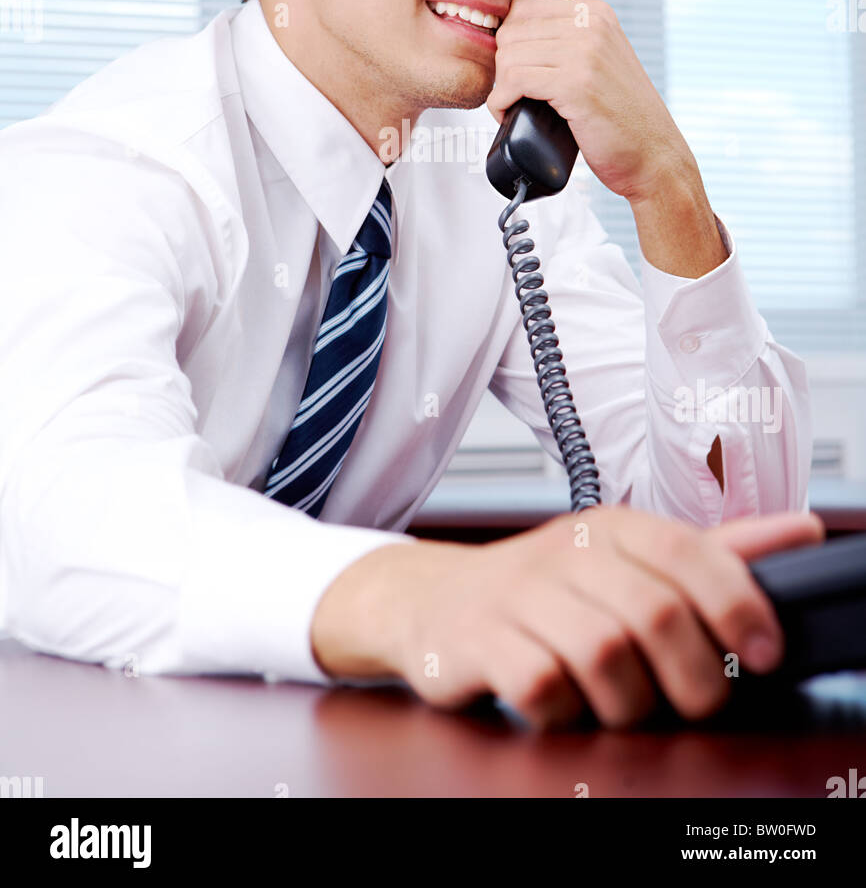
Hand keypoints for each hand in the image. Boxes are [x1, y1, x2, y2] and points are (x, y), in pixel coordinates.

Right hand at [311, 505, 824, 730]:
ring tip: (626, 706)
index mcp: (611, 527)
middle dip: (693, 677)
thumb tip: (803, 531)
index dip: (737, 603)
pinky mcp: (477, 640)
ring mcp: (516, 594)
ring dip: (630, 702)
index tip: (765, 650)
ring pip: (602, 655)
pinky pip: (541, 686)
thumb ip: (716, 552)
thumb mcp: (630, 557)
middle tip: (696, 700)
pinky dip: (566, 710)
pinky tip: (565, 704)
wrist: (434, 599)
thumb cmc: (548, 586)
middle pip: (655, 614)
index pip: (688, 551)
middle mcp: (564, 550)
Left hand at [485, 0, 695, 203]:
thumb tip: (507, 37)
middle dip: (502, 66)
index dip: (509, 42)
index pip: (523, 7)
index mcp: (595, 13)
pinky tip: (508, 114)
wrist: (654, 154)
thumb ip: (566, 41)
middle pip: (511, 31)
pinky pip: (513, 80)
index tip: (514, 71)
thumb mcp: (598, 61)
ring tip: (513, 106)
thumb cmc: (619, 117)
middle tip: (513, 94)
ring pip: (508, 56)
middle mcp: (592, 23)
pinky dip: (500, 102)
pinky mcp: (576, 83)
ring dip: (500, 87)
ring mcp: (586, 52)